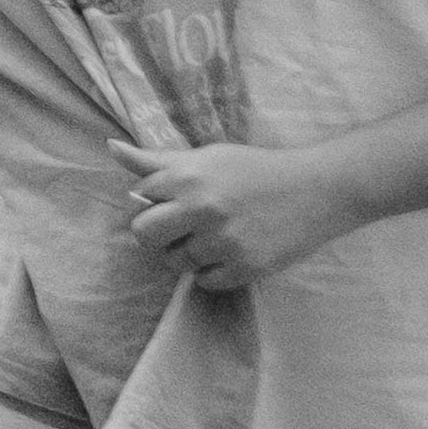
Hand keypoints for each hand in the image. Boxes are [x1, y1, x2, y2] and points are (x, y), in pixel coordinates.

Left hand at [124, 139, 369, 289]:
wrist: (316, 190)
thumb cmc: (255, 170)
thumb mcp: (206, 157)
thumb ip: (157, 160)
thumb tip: (111, 148)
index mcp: (188, 177)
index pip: (141, 196)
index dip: (155, 199)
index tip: (175, 199)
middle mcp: (201, 208)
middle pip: (144, 235)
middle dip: (156, 234)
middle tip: (179, 228)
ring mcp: (223, 241)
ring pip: (176, 261)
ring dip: (188, 253)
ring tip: (213, 236)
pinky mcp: (244, 267)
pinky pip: (205, 280)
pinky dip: (213, 271)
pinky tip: (230, 252)